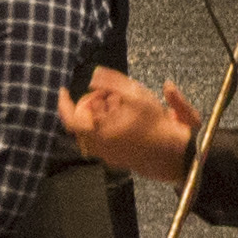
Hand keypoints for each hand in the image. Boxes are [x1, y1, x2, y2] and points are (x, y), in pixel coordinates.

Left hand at [60, 68, 199, 184]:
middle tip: (106, 94)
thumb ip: (111, 82)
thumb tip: (93, 77)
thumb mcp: (135, 94)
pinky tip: (125, 119)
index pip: (69, 118)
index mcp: (97, 132)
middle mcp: (98, 147)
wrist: (174, 154)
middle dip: (90, 105)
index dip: (63, 103)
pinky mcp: (118, 161)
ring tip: (119, 104)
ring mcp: (108, 157)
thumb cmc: (155, 124)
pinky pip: (104, 141)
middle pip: (82, 123)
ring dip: (100, 116)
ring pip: (93, 133)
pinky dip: (108, 127)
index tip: (63, 91)